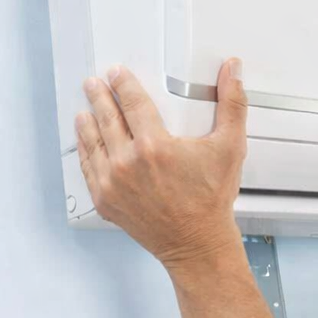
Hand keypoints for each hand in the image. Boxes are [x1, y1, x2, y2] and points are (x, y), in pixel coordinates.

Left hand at [74, 59, 246, 267]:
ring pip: (92, 141)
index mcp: (154, 146)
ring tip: (86, 109)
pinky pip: (88, 169)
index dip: (123, 83)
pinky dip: (85, 151)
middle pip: (106, 118)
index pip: (131, 102)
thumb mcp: (229, 149)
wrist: (197, 244)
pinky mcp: (105, 201)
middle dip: (99, 96)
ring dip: (87, 121)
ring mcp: (112, 183)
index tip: (118, 74)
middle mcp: (127, 163)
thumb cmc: (211, 202)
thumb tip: (232, 72)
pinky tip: (86, 142)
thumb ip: (232, 106)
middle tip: (95, 84)